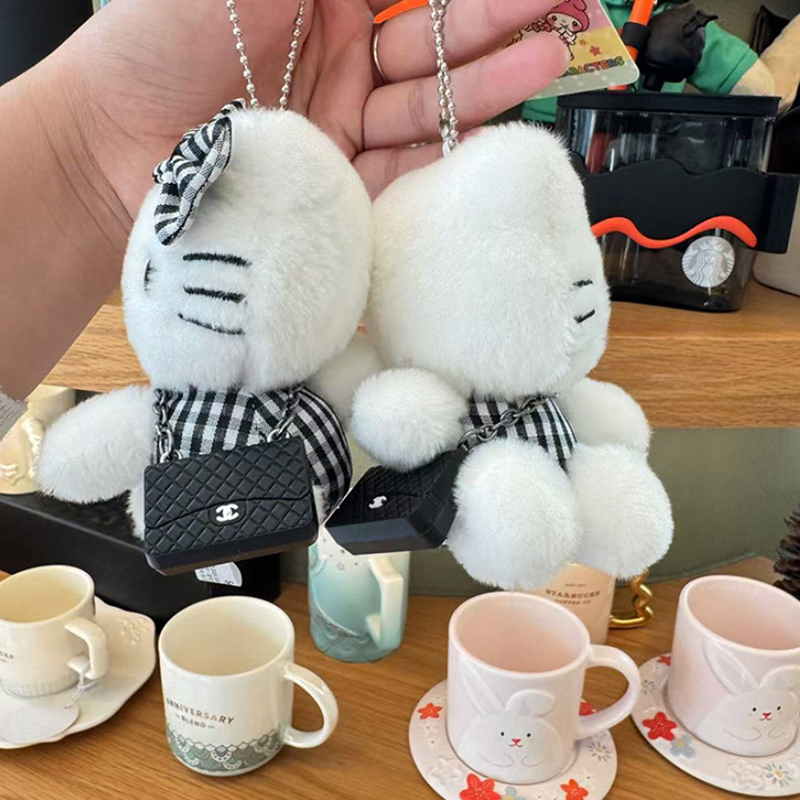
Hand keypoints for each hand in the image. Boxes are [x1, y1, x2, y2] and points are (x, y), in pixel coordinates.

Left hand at [53, 0, 567, 213]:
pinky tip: (490, 133)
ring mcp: (341, 130)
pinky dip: (445, 156)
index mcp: (325, 4)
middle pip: (435, 47)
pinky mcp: (337, 187)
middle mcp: (339, 66)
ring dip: (486, 85)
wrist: (110, 144)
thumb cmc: (159, 38)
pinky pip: (402, 171)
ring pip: (428, 109)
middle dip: (498, 27)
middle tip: (562, 14)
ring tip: (545, 61)